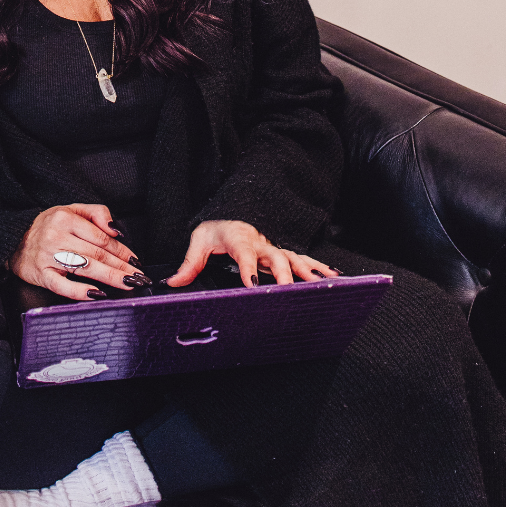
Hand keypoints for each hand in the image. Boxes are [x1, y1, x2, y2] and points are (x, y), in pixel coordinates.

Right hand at [9, 204, 146, 300]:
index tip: (135, 260)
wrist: (13, 240)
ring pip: (85, 268)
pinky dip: (80, 291)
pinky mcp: (41, 275)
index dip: (121, 250)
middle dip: (121, 266)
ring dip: (109, 277)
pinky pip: (63, 285)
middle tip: (138, 277)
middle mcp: (57, 236)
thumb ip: (96, 213)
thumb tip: (116, 230)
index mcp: (65, 219)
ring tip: (127, 284)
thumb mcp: (70, 209)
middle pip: (97, 253)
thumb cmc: (46, 226)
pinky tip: (96, 294)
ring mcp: (48, 257)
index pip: (101, 237)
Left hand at [164, 220, 339, 288]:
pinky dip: (317, 268)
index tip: (253, 284)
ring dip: (307, 271)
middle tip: (289, 292)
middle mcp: (260, 243)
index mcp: (238, 239)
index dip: (249, 269)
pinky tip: (332, 278)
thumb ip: (189, 263)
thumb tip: (173, 282)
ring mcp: (273, 248)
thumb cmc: (216, 228)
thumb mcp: (199, 241)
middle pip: (275, 258)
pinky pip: (301, 260)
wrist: (229, 214)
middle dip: (284, 275)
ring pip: (293, 259)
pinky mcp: (281, 252)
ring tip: (321, 285)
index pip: (244, 253)